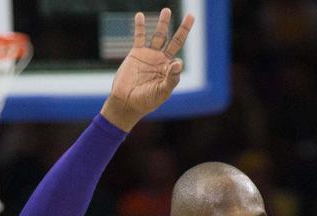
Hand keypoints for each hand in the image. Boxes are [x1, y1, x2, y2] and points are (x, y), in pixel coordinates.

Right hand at [101, 8, 194, 130]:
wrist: (125, 102)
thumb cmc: (145, 101)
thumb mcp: (161, 92)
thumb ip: (171, 79)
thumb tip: (178, 63)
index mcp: (169, 70)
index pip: (179, 59)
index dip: (177, 63)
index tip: (172, 66)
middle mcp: (161, 60)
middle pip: (174, 41)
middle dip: (183, 29)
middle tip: (191, 16)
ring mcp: (149, 55)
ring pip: (158, 35)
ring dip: (163, 23)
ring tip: (166, 10)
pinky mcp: (136, 54)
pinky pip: (139, 37)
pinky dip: (140, 27)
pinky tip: (140, 15)